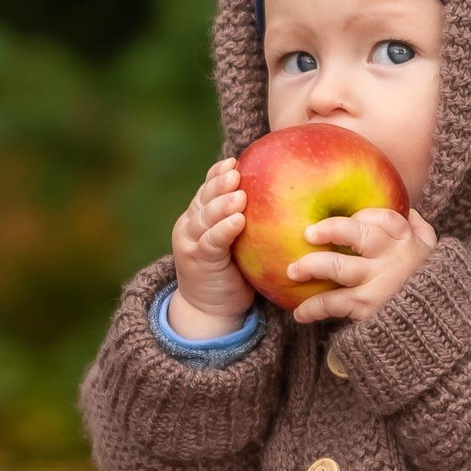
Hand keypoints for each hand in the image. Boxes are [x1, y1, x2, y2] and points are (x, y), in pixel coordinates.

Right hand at [167, 158, 254, 337]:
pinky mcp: (198, 261)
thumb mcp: (238, 241)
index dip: (218, 174)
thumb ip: (245, 219)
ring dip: (222, 204)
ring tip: (239, 194)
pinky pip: (211, 242)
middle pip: (204, 198)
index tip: (234, 161)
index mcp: (198, 216)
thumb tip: (281, 194)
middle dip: (219, 183)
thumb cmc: (233, 272)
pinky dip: (223, 230)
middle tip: (236, 171)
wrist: (211, 309)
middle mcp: (190, 225)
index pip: (207, 189)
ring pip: (205, 217)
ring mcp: (190, 242)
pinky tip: (238, 221)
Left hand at [289, 207, 437, 323]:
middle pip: (360, 235)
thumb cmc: (430, 285)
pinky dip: (313, 307)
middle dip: (332, 230)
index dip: (363, 215)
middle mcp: (392, 258)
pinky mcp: (367, 306)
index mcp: (407, 241)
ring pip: (340, 266)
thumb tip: (409, 211)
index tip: (348, 217)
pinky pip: (334, 303)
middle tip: (308, 233)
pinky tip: (299, 313)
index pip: (385, 218)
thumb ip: (419, 229)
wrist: (438, 326)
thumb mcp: (432, 252)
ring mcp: (378, 283)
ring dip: (312, 265)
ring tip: (292, 270)